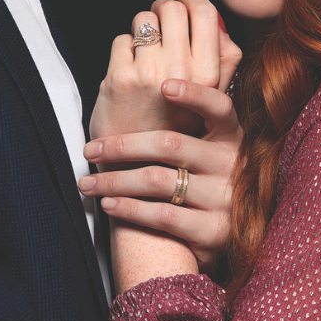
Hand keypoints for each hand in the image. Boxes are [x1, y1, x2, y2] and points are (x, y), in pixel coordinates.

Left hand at [81, 79, 240, 270]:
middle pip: (170, 144)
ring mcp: (224, 199)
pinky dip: (129, 209)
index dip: (195, 95)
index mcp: (233, 138)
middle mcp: (232, 164)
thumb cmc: (210, 184)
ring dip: (115, 181)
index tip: (165, 86)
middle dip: (121, 146)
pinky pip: (162, 215)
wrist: (232, 238)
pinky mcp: (212, 230)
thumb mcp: (215, 151)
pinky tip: (109, 205)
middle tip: (90, 149)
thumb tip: (166, 81)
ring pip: (158, 180)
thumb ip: (197, 120)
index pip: (219, 108)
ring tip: (88, 183)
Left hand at [90, 0, 240, 139]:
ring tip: (143, 51)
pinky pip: (121, 40)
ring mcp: (151, 74)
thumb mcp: (211, 99)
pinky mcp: (121, 78)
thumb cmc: (172, 127)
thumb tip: (217, 26)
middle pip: (173, 8)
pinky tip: (127, 72)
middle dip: (162, 8)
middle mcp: (184, 72)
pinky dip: (122, 50)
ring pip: (144, 19)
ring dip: (140, 28)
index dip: (192, 0)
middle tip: (158, 21)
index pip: (206, 13)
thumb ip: (223, 61)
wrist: (135, 165)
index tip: (183, 3)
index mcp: (211, 74)